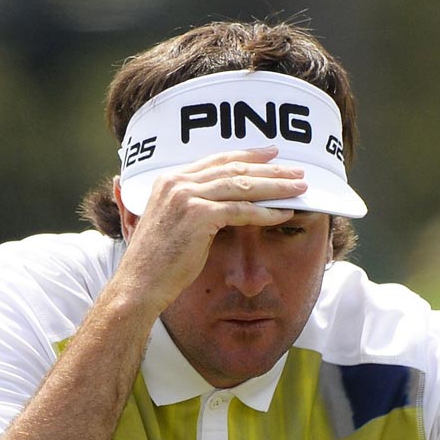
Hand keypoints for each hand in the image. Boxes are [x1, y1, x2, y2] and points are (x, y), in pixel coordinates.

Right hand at [114, 148, 305, 309]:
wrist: (139, 285)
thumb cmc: (156, 263)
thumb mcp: (171, 224)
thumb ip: (189, 206)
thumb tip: (218, 205)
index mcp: (169, 179)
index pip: (217, 160)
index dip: (248, 156)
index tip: (272, 154)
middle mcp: (177, 182)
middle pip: (234, 168)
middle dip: (270, 168)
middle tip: (297, 170)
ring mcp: (187, 196)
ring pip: (242, 185)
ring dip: (275, 186)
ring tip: (299, 188)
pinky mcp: (198, 216)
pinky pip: (241, 210)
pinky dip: (266, 211)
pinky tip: (284, 213)